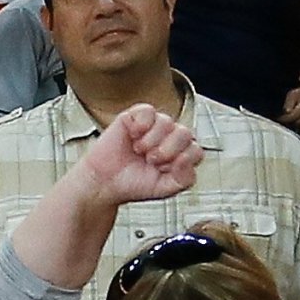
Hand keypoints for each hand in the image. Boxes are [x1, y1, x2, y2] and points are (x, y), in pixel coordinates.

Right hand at [78, 102, 199, 205]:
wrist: (104, 182)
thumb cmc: (133, 184)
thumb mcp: (165, 189)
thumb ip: (185, 178)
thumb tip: (186, 159)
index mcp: (180, 154)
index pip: (195, 150)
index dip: (180, 162)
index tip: (163, 170)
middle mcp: (169, 137)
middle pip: (185, 134)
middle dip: (167, 151)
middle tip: (150, 160)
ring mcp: (153, 126)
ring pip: (167, 122)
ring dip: (152, 140)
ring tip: (139, 150)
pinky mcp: (135, 116)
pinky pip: (148, 111)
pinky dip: (142, 124)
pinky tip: (134, 135)